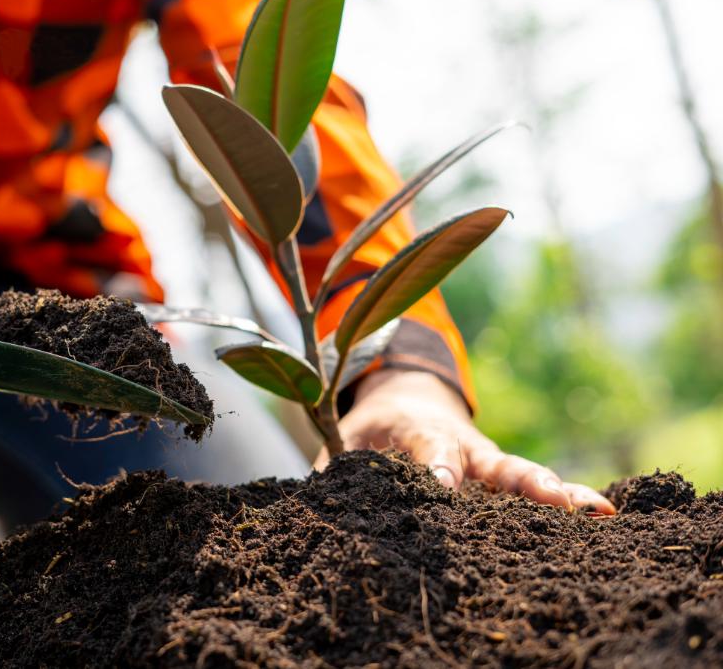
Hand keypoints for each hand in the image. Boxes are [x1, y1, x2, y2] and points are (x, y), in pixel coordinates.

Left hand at [313, 368, 615, 514]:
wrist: (408, 396)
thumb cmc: (370, 430)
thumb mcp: (344, 444)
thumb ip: (334, 472)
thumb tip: (307, 506)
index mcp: (418, 432)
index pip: (430, 452)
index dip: (437, 469)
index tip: (445, 487)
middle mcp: (464, 447)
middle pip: (496, 464)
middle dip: (525, 481)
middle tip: (556, 499)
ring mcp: (489, 462)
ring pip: (527, 476)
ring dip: (561, 493)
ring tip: (598, 511)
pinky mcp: (503, 476)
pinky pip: (535, 490)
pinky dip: (569, 501)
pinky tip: (606, 517)